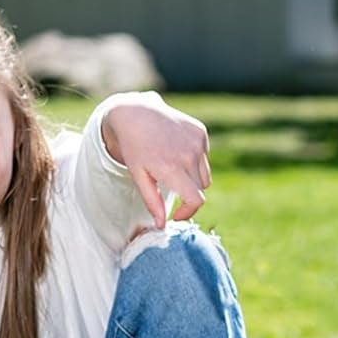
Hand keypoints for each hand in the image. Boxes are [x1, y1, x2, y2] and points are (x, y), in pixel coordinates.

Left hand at [100, 93, 211, 227]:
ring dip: (192, 178)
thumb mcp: (138, 176)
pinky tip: (175, 150)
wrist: (136, 113)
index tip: (177, 215)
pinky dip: (194, 160)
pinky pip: (204, 157)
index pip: (196, 200)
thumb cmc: (133, 148)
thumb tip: (162, 225)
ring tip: (170, 168)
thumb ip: (152, 201)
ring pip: (204, 175)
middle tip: (169, 189)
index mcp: (171, 168)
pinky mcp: (201, 132)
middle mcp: (189, 154)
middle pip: (200, 189)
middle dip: (187, 195)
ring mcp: (198, 142)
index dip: (189, 212)